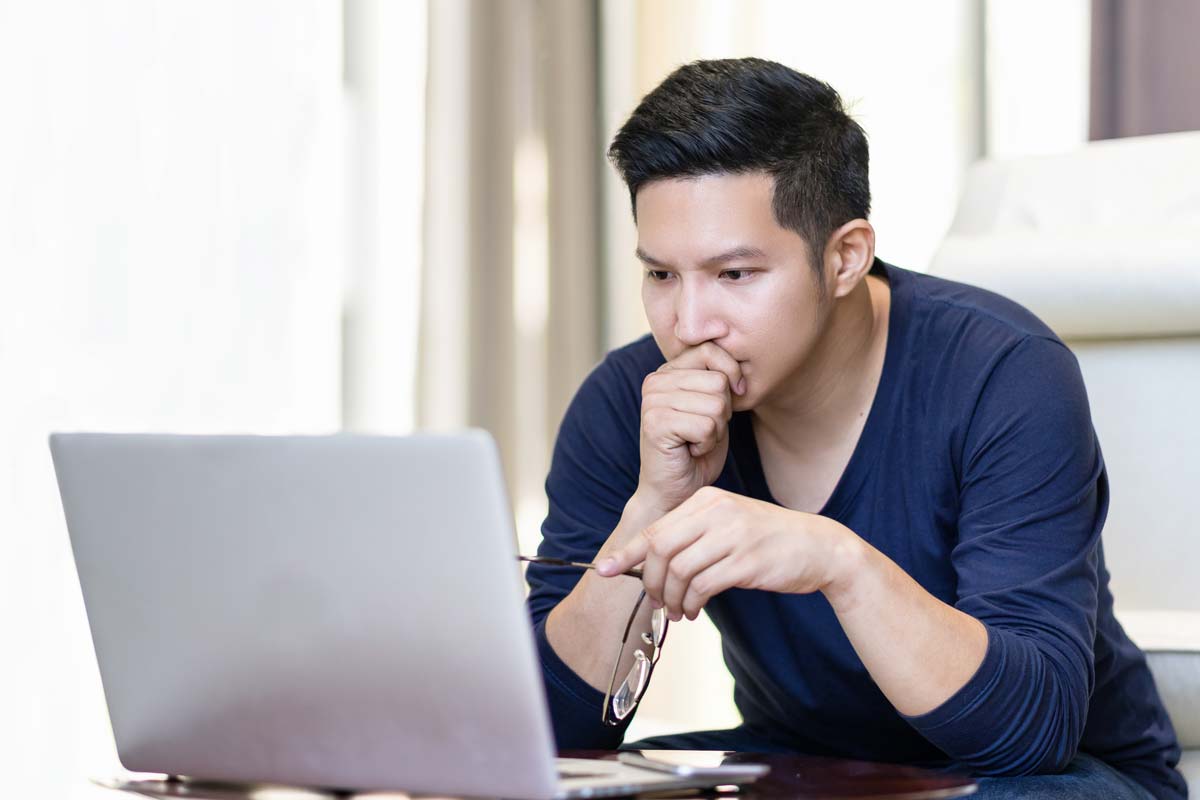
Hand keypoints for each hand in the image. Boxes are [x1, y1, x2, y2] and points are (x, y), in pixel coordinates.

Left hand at [597, 487, 858, 620]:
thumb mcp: (727, 525)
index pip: (656, 528)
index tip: (605, 570)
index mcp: (707, 499)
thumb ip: (692, 535)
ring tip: (679, 611)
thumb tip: (650, 563)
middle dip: (652, 582)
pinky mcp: (746, 561)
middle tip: (658, 602)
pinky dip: (692, 603)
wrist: (819, 547)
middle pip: (661, 549)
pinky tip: (695, 611)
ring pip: (679, 571)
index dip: (627, 552)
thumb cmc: (767, 540)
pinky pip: (702, 586)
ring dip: (673, 598)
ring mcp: (732, 535)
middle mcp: (716, 511)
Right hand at [636, 342, 745, 514]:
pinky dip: (707, 443)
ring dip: (715, 430)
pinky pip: (706, 426)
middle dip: (722, 412)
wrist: (674, 490)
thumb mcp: (713, 406)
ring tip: (695, 440)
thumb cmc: (696, 449)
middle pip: (718, 381)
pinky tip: (690, 450)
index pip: (710, 350)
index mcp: (667, 371)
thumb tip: (739, 366)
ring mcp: (652, 401)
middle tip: (702, 430)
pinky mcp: (656, 423)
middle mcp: (655, 381)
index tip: (732, 398)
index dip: (732, 374)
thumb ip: (719, 379)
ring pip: (716, 404)